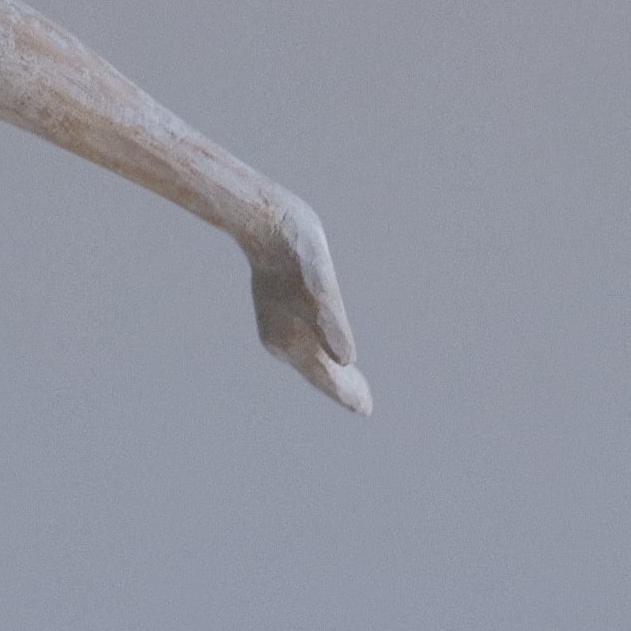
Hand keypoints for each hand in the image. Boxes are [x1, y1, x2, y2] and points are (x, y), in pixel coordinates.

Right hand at [245, 192, 370, 413]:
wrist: (264, 221)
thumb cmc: (295, 251)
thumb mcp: (321, 284)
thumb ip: (332, 324)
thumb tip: (346, 359)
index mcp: (292, 340)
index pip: (327, 377)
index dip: (347, 394)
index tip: (365, 409)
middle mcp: (282, 340)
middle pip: (318, 372)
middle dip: (341, 387)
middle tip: (363, 405)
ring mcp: (278, 326)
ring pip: (308, 358)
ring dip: (328, 371)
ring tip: (346, 380)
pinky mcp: (278, 309)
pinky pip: (302, 341)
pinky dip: (318, 351)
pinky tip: (323, 346)